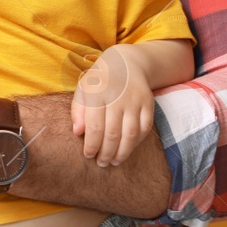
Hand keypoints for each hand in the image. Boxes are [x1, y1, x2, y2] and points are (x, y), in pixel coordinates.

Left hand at [71, 45, 152, 166]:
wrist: (126, 63)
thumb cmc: (99, 81)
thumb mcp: (83, 89)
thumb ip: (77, 111)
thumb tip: (77, 133)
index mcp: (98, 93)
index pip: (95, 127)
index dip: (91, 145)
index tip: (87, 155)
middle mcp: (118, 97)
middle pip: (113, 134)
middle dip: (106, 153)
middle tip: (101, 163)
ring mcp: (136, 101)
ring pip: (131, 134)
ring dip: (122, 152)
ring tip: (114, 162)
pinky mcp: (148, 104)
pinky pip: (145, 129)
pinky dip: (137, 142)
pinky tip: (128, 148)